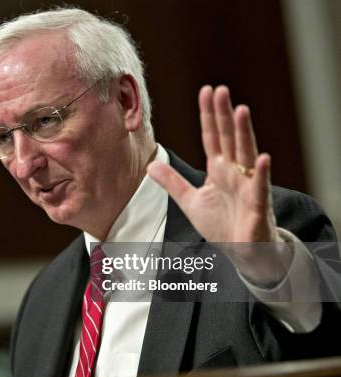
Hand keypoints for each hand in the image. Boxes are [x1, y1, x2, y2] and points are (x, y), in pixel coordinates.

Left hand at [148, 85, 289, 283]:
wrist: (243, 252)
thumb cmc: (222, 225)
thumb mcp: (190, 201)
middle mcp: (234, 172)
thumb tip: (150, 164)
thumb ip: (172, 182)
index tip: (206, 91)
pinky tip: (261, 157)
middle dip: (223, 115)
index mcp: (218, 170)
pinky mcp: (257, 205)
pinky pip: (259, 186)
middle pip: (228, 139)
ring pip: (245, 155)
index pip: (212, 137)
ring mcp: (247, 186)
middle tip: (220, 90)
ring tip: (240, 110)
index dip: (208, 116)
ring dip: (243, 133)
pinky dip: (260, 173)